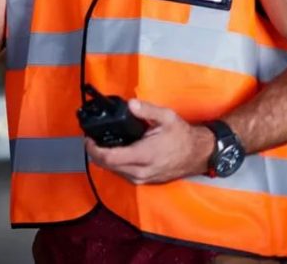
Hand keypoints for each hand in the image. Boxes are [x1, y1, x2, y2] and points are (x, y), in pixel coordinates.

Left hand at [85, 99, 214, 183]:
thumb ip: (146, 110)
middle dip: (95, 153)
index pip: (109, 158)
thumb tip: (130, 105)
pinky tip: (116, 153)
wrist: (198, 155)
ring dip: (104, 159)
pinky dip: (115, 165)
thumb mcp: (166, 117)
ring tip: (102, 144)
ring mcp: (143, 178)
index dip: (94, 149)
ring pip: (114, 171)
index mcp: (144, 155)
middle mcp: (141, 171)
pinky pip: (123, 174)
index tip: (88, 139)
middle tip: (92, 140)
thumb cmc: (182, 137)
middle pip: (107, 166)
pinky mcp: (145, 181)